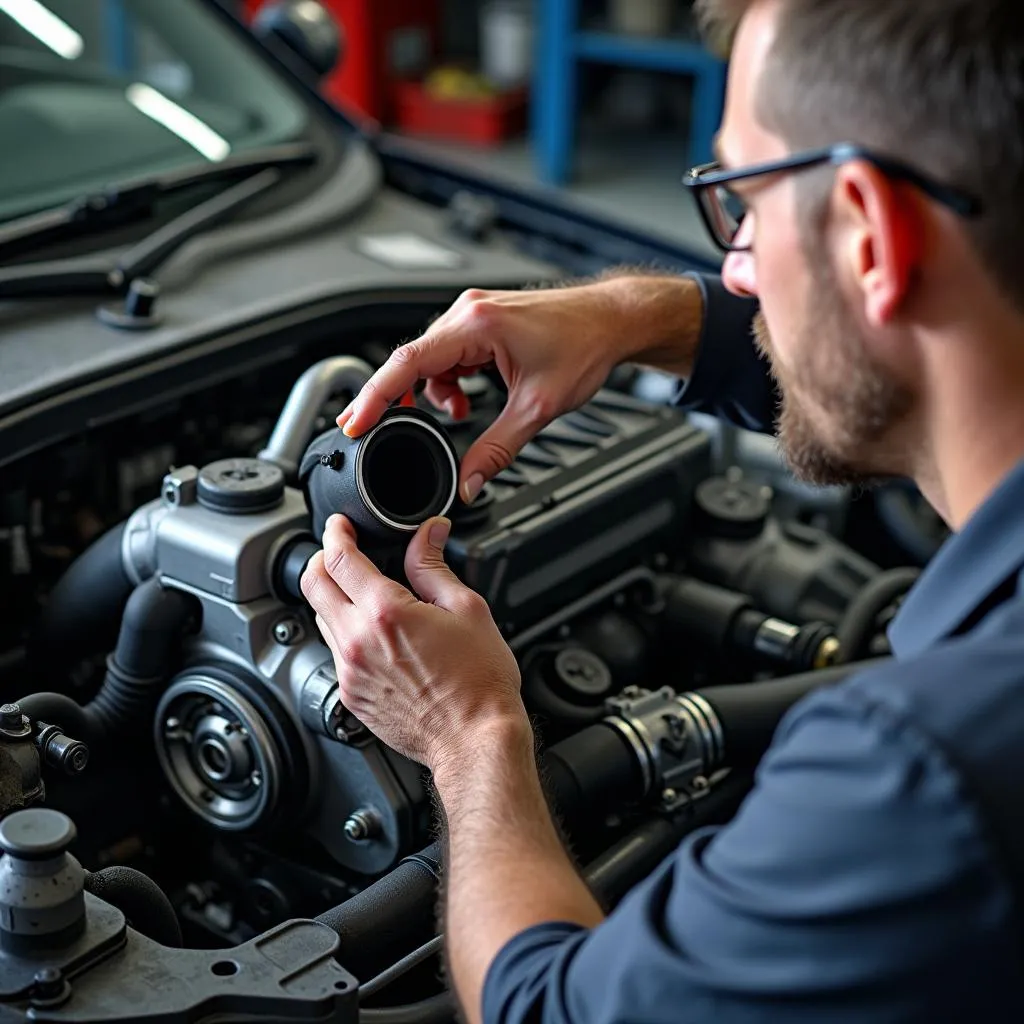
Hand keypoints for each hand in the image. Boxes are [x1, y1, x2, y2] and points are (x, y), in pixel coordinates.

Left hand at [300, 514, 525, 771]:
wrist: (475, 740)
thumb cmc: (479, 682)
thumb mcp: (467, 609)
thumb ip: (435, 567)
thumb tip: (428, 534)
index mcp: (386, 613)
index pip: (340, 559)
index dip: (336, 533)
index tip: (340, 525)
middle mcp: (357, 642)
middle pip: (313, 585)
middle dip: (322, 559)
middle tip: (340, 551)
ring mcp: (350, 671)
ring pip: (320, 618)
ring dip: (333, 597)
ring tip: (363, 592)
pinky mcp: (351, 695)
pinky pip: (334, 652)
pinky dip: (345, 633)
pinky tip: (374, 633)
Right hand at [337, 281, 655, 503]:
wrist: (613, 320)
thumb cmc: (585, 345)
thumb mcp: (537, 409)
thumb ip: (497, 450)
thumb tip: (469, 482)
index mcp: (476, 325)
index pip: (407, 362)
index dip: (375, 395)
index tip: (354, 421)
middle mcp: (467, 312)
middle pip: (412, 360)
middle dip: (395, 399)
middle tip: (373, 430)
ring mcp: (473, 314)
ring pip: (431, 359)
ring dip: (434, 392)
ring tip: (459, 415)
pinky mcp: (482, 322)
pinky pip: (449, 354)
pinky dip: (450, 380)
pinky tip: (469, 399)